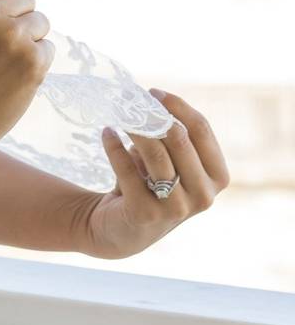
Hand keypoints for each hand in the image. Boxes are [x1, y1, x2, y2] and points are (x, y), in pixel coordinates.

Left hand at [76, 89, 230, 258]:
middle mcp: (203, 195)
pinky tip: (107, 133)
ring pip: (155, 154)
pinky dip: (114, 147)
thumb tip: (151, 104)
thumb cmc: (149, 188)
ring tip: (118, 113)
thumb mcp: (169, 163)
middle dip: (154, 114)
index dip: (178, 106)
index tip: (153, 92)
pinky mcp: (145, 213)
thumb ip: (170, 139)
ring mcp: (176, 207)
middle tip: (129, 99)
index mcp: (217, 177)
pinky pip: (127, 170)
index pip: (202, 130)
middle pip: (180, 140)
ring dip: (135, 128)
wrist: (118, 231)